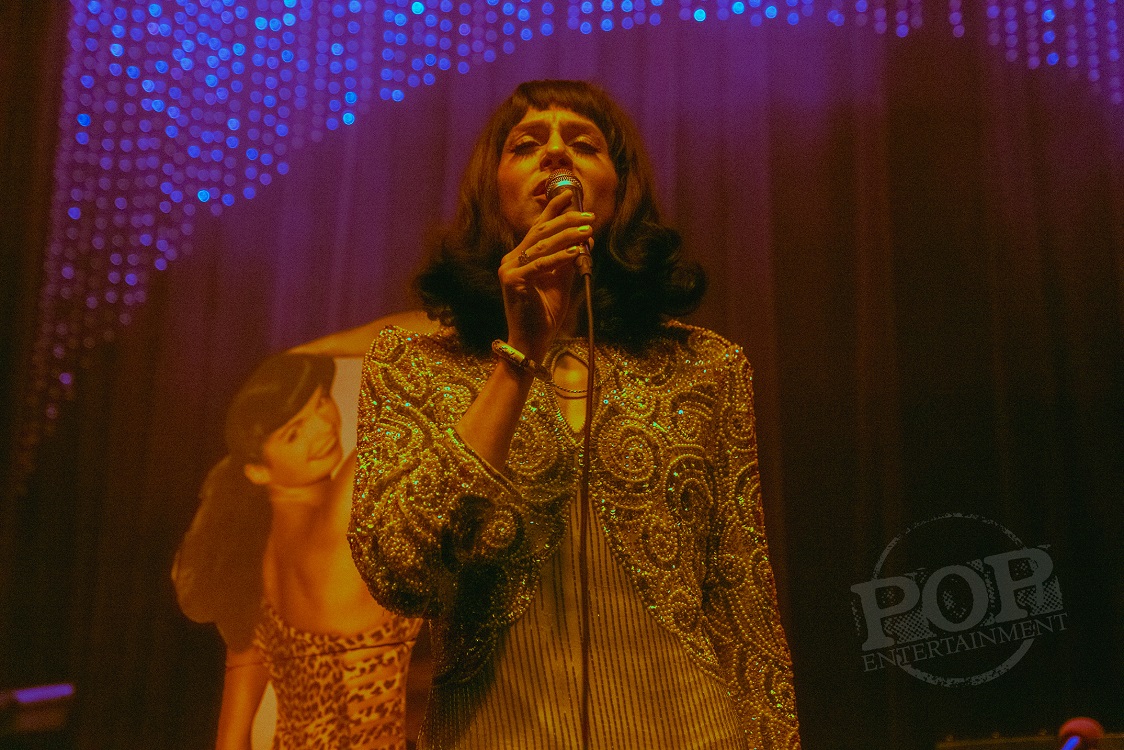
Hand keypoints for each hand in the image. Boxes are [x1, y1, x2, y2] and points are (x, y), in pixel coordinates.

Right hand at [498, 192, 592, 360]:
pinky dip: (560, 257)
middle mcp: (511, 259)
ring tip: (588, 230)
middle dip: (566, 220)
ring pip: (542, 245)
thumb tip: (587, 240)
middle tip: (589, 216)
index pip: (538, 228)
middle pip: (540, 232)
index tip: (569, 194)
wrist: (530, 342)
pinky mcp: (513, 281)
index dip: (553, 209)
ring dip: (567, 236)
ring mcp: (509, 270)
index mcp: (519, 258)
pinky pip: (540, 265)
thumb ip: (569, 261)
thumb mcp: (561, 283)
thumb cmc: (544, 315)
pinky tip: (576, 251)